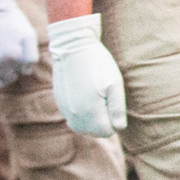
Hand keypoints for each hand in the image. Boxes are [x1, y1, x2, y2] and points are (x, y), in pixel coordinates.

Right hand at [48, 13, 124, 134]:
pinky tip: (86, 94)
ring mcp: (65, 110)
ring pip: (83, 126)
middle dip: (103, 121)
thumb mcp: (115, 84)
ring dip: (92, 118)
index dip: (115, 120)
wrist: (72, 47)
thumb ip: (117, 109)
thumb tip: (119, 127)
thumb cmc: (98, 64)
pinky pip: (73, 117)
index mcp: (90, 114)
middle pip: (94, 132)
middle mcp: (74, 117)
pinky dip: (81, 112)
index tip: (114, 101)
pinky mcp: (60, 103)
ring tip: (97, 96)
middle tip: (106, 97)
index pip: (108, 132)